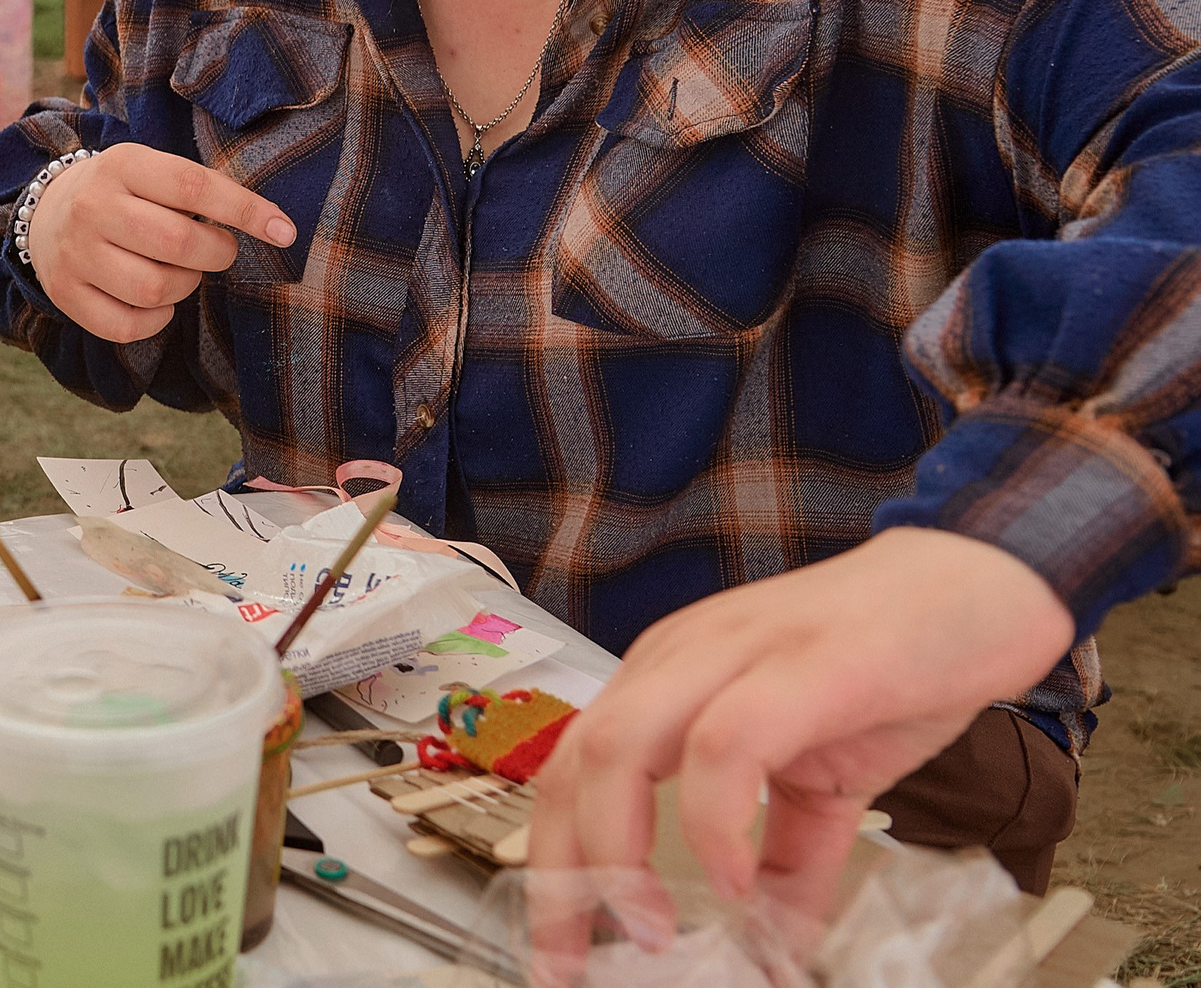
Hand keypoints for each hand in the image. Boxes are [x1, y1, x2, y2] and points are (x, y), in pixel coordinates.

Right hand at [24, 144, 294, 340]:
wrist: (46, 211)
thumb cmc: (124, 193)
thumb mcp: (151, 169)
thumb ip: (200, 190)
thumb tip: (273, 225)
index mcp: (122, 164)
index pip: (193, 186)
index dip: (245, 210)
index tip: (284, 230)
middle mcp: (93, 207)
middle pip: (177, 243)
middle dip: (216, 253)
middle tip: (218, 250)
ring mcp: (76, 254)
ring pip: (155, 290)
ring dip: (186, 286)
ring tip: (181, 271)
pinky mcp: (66, 295)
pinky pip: (128, 326)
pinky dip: (156, 320)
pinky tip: (156, 301)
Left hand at [529, 528, 1074, 919]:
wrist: (980, 582)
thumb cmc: (893, 663)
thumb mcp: (825, 779)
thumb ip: (789, 857)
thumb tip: (768, 944)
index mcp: (668, 682)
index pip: (573, 774)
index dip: (553, 866)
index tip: (561, 948)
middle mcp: (680, 660)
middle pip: (573, 766)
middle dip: (562, 876)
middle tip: (578, 960)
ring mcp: (735, 653)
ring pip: (621, 746)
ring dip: (619, 852)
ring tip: (652, 929)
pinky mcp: (804, 662)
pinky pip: (725, 744)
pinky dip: (714, 821)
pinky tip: (738, 882)